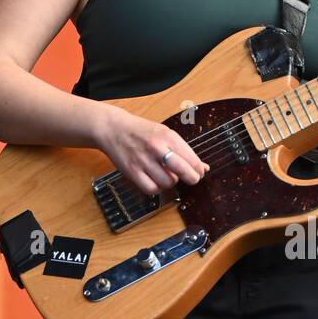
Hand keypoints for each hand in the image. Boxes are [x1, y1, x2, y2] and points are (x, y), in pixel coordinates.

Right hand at [95, 104, 209, 195]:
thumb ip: (184, 151)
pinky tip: (155, 180)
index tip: (199, 172)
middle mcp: (156, 147)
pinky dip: (156, 188)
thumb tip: (203, 167)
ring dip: (170, 182)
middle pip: (184, 172)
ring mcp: (143, 160)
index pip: (192, 160)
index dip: (199, 170)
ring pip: (168, 183)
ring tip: (166, 174)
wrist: (113, 129)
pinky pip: (151, 189)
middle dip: (192, 178)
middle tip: (191, 179)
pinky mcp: (132, 172)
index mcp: (168, 136)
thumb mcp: (165, 134)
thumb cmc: (142, 132)